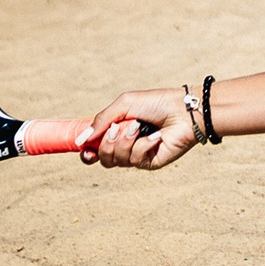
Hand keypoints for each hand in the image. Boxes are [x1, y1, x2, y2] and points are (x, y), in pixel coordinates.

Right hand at [77, 88, 198, 169]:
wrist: (184, 111)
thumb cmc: (156, 104)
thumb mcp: (124, 105)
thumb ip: (100, 121)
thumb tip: (80, 141)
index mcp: (117, 130)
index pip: (94, 147)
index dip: (86, 151)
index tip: (84, 148)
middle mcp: (125, 144)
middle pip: (101, 157)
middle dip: (106, 143)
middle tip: (117, 129)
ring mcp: (137, 154)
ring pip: (115, 160)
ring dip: (124, 142)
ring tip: (138, 127)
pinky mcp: (149, 162)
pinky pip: (134, 160)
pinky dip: (142, 145)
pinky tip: (156, 136)